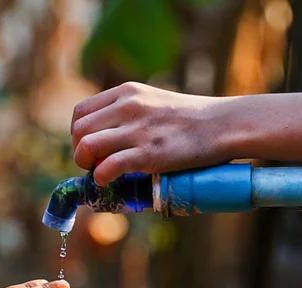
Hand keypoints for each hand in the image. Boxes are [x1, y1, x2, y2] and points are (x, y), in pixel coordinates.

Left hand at [71, 82, 228, 185]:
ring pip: (87, 146)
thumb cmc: (190, 117)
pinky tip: (107, 181)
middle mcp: (127, 106)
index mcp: (126, 92)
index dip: (77, 134)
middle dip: (79, 151)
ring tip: (98, 171)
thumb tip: (106, 135)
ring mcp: (137, 129)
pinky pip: (107, 167)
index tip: (88, 147)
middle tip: (92, 163)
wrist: (224, 124)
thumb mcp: (152, 101)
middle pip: (79, 130)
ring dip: (85, 164)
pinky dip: (100, 177)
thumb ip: (128, 111)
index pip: (80, 112)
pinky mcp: (148, 153)